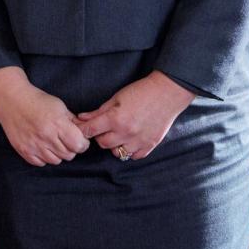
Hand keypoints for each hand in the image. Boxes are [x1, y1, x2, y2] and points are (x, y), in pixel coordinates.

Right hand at [0, 66, 88, 166]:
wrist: (11, 100)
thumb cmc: (37, 100)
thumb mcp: (59, 106)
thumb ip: (73, 121)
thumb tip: (86, 132)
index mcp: (57, 124)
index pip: (79, 145)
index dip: (82, 143)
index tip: (79, 138)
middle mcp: (46, 137)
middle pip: (69, 155)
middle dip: (70, 148)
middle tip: (64, 138)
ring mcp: (34, 145)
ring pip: (56, 161)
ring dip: (57, 153)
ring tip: (52, 141)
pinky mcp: (24, 151)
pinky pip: (41, 163)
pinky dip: (44, 157)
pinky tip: (41, 145)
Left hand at [74, 70, 195, 159]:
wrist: (167, 93)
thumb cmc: (140, 92)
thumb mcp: (116, 98)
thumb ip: (98, 111)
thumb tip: (81, 118)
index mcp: (115, 119)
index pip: (91, 130)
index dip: (83, 129)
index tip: (81, 128)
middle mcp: (126, 133)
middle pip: (102, 143)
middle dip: (99, 136)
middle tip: (103, 127)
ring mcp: (139, 141)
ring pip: (117, 153)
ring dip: (114, 144)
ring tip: (118, 133)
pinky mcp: (149, 146)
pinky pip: (133, 156)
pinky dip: (129, 150)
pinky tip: (130, 139)